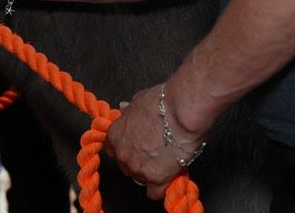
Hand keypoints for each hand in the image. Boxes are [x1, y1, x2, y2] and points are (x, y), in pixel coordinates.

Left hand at [106, 83, 207, 198]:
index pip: (114, 150)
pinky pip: (154, 193)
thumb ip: (129, 111)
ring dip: (151, 174)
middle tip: (155, 153)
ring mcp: (138, 168)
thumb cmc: (161, 103)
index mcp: (115, 135)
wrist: (181, 112)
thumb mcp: (138, 101)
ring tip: (166, 162)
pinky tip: (169, 179)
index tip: (138, 148)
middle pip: (127, 166)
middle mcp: (122, 154)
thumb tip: (124, 108)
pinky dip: (161, 188)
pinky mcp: (156, 179)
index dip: (127, 148)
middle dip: (139, 162)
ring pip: (141, 179)